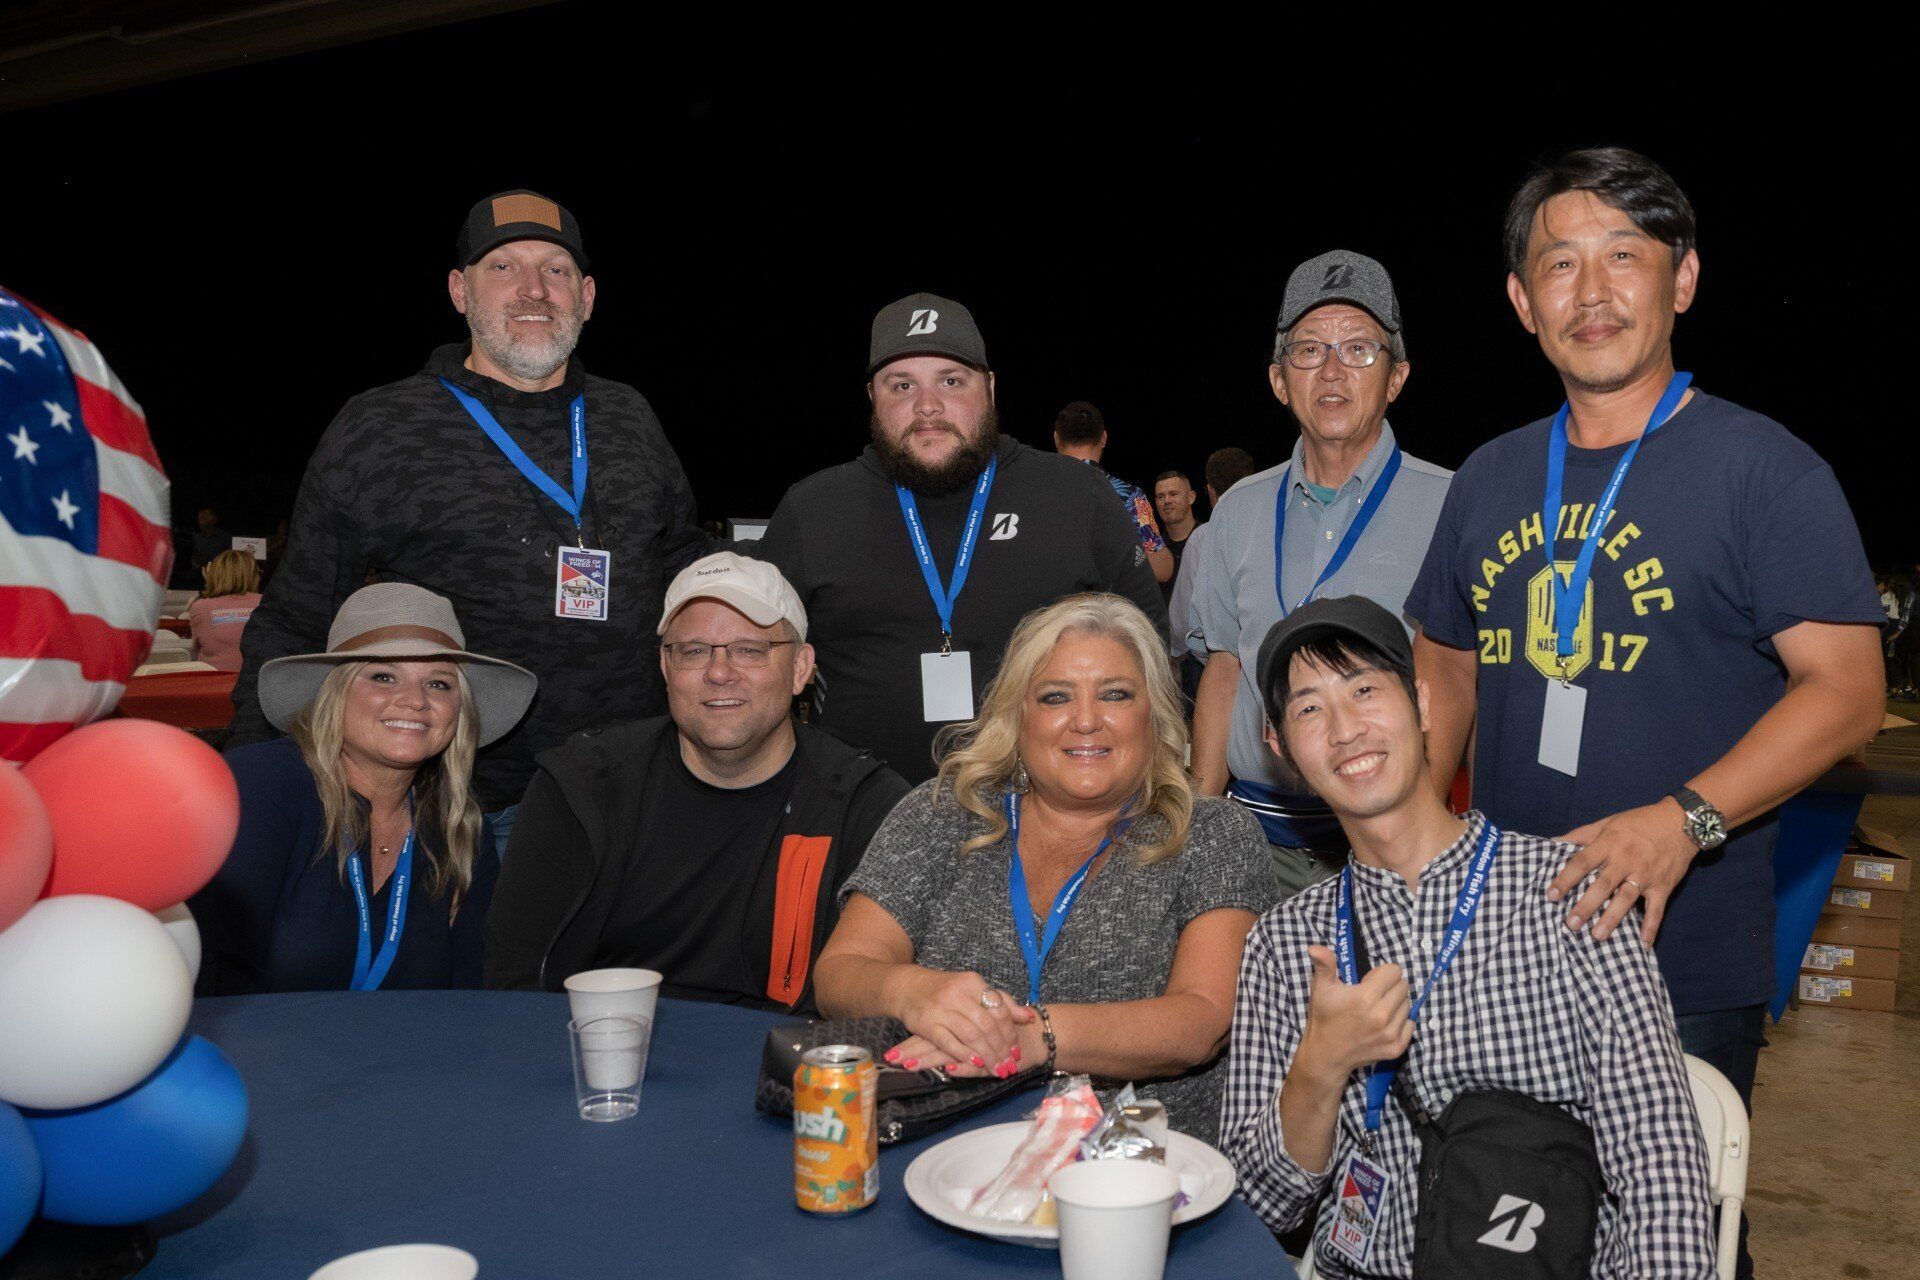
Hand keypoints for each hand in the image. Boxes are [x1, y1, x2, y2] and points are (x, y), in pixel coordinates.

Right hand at [887, 972, 1027, 1072]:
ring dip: (987, 1055)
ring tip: (997, 1069)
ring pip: (971, 1035)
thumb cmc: (946, 990)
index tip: (1017, 1049)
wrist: (908, 986)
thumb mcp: (974, 989)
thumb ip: (1002, 1002)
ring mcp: (941, 1009)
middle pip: (987, 1025)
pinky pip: (949, 1042)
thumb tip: (1029, 1017)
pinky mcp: (926, 1024)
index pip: (998, 1009)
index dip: (1010, 1032)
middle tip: (1009, 1065)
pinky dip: (965, 1054)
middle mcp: (957, 994)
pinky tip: (976, 1063)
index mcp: (972, 982)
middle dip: (1001, 1048)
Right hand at [1295, 946, 1412, 1081]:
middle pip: (1404, 987)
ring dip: (1395, 1004)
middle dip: (1390, 987)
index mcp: (1366, 997)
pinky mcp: (1396, 1048)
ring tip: (1377, 1011)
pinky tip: (1383, 1025)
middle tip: (1372, 996)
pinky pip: (1410, 1025)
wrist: (1326, 1055)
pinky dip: (1400, 1022)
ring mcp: (1391, 1034)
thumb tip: (1315, 947)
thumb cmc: (1324, 1017)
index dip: (1381, 974)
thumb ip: (1324, 965)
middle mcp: (1382, 1016)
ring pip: (1407, 1006)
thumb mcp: (1321, 988)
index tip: (1367, 982)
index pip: (1395, 971)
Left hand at [1550, 798, 1698, 943]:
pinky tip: (1643, 944)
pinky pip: (1656, 909)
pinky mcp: (1663, 886)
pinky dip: (1651, 927)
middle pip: (1603, 885)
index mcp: (1609, 843)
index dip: (1565, 879)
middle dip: (1586, 905)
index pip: (1582, 862)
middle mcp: (1626, 860)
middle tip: (1571, 924)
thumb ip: (1581, 835)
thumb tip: (1552, 842)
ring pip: (1626, 899)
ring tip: (1597, 936)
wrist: (1681, 822)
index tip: (1551, 895)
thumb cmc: (1639, 822)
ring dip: (1612, 918)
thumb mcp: (1608, 823)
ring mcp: (1646, 875)